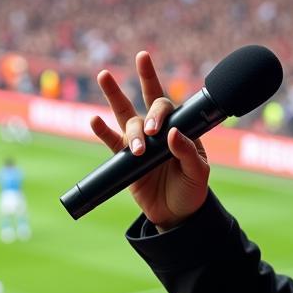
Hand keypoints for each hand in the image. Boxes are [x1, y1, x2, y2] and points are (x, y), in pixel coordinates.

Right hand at [90, 51, 209, 228]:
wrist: (176, 214)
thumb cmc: (192, 189)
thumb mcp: (198, 172)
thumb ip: (187, 152)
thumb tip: (172, 133)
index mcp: (178, 129)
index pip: (168, 107)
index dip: (159, 110)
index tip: (156, 131)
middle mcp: (158, 131)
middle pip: (147, 100)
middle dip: (143, 84)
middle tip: (146, 127)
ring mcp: (140, 142)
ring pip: (125, 114)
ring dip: (115, 96)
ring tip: (105, 78)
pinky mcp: (125, 158)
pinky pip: (111, 141)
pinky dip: (101, 130)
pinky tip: (94, 120)